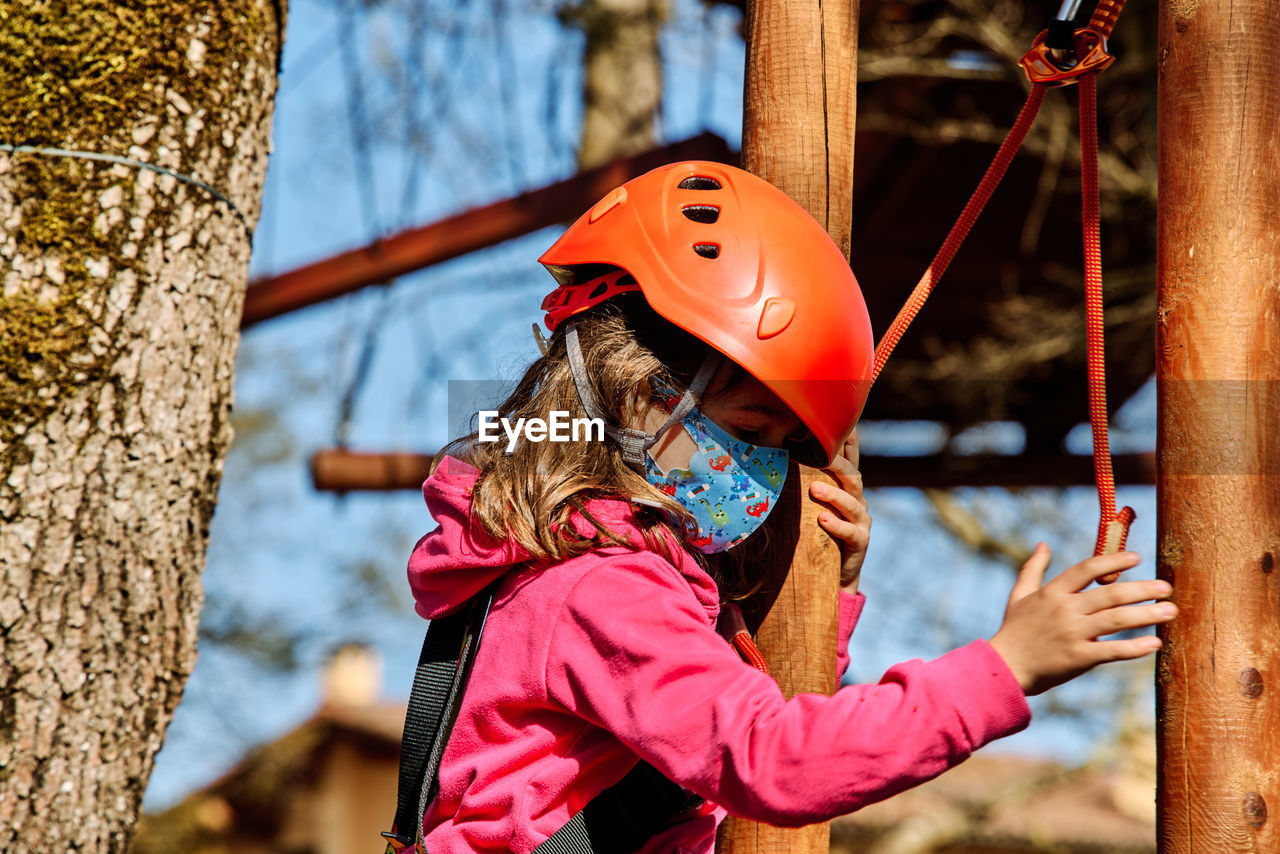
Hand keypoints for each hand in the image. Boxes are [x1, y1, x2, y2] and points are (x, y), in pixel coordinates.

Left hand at [809, 430, 870, 591]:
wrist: (835, 574)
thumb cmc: (817, 533)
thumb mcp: (811, 505)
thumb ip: (802, 483)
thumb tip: (774, 459)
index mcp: (846, 487)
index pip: (849, 458)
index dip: (848, 440)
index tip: (837, 421)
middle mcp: (857, 499)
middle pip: (852, 475)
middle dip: (836, 463)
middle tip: (817, 454)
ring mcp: (861, 520)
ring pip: (852, 502)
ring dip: (833, 494)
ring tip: (814, 489)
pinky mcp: (860, 541)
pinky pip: (851, 531)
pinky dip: (837, 524)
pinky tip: (823, 519)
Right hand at [989, 545, 1175, 695]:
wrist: (1004, 667)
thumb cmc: (1013, 630)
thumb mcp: (1019, 595)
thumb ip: (1033, 568)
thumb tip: (1043, 544)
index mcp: (1052, 592)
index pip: (1086, 569)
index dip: (1113, 561)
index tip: (1136, 558)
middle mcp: (1065, 610)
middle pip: (1110, 594)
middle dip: (1141, 589)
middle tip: (1166, 587)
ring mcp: (1073, 634)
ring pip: (1117, 619)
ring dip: (1147, 614)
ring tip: (1170, 611)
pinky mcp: (1079, 658)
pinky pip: (1113, 651)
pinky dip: (1135, 647)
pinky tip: (1154, 643)